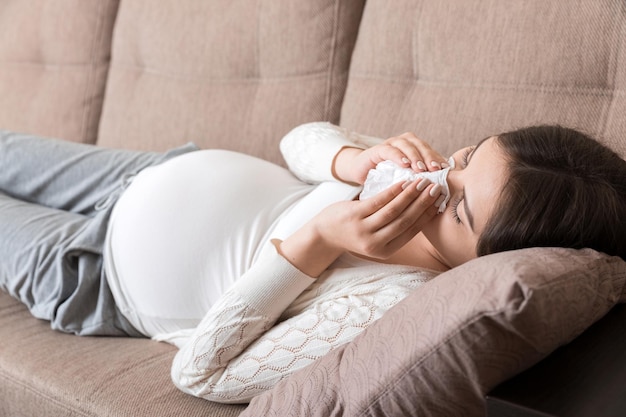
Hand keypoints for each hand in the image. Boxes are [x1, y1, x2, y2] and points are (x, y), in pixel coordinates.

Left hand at [277, 178, 441, 276]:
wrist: (325, 233)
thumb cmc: (356, 232)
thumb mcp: (377, 236)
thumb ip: (396, 227)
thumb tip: (425, 210)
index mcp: (385, 251)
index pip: (411, 231)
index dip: (427, 215)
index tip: (440, 201)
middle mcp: (375, 244)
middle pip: (405, 220)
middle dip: (423, 203)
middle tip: (436, 188)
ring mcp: (364, 230)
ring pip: (393, 210)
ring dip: (411, 195)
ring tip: (423, 182)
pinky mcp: (354, 216)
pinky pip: (378, 202)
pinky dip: (393, 191)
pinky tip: (403, 182)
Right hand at [333, 132, 447, 184]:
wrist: (361, 173)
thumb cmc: (386, 180)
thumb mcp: (406, 181)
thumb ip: (420, 181)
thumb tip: (442, 192)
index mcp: (415, 150)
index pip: (430, 152)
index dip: (439, 160)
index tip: (447, 173)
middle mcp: (404, 143)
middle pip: (421, 146)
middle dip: (430, 157)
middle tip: (436, 170)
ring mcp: (390, 145)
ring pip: (407, 145)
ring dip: (415, 156)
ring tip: (421, 169)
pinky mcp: (376, 149)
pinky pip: (389, 150)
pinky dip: (398, 156)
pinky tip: (404, 164)